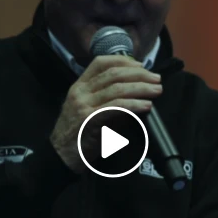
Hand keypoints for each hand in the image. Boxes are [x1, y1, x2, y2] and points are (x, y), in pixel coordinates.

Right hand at [50, 56, 161, 172]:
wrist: (61, 156)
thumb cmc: (78, 136)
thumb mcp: (91, 112)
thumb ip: (109, 102)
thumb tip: (137, 96)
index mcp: (79, 86)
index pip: (101, 63)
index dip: (123, 61)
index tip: (141, 66)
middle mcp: (80, 91)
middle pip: (113, 74)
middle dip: (138, 74)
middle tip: (156, 79)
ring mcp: (83, 104)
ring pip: (117, 89)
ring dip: (141, 88)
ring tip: (156, 91)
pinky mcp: (89, 119)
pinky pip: (116, 107)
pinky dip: (134, 104)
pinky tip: (146, 106)